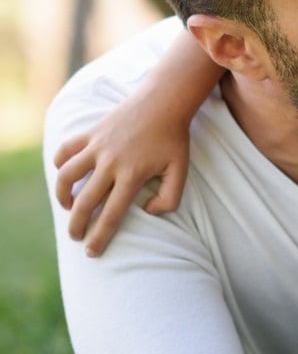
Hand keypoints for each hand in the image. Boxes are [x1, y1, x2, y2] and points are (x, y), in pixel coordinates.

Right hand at [53, 90, 191, 257]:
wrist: (164, 102)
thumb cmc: (173, 138)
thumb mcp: (181, 169)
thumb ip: (170, 197)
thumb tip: (147, 211)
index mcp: (133, 174)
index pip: (111, 214)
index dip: (100, 237)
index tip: (92, 252)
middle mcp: (110, 162)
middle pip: (85, 202)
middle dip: (77, 225)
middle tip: (76, 236)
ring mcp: (97, 146)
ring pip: (67, 177)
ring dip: (62, 196)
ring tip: (68, 206)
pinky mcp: (90, 133)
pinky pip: (65, 151)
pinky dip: (60, 163)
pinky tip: (66, 173)